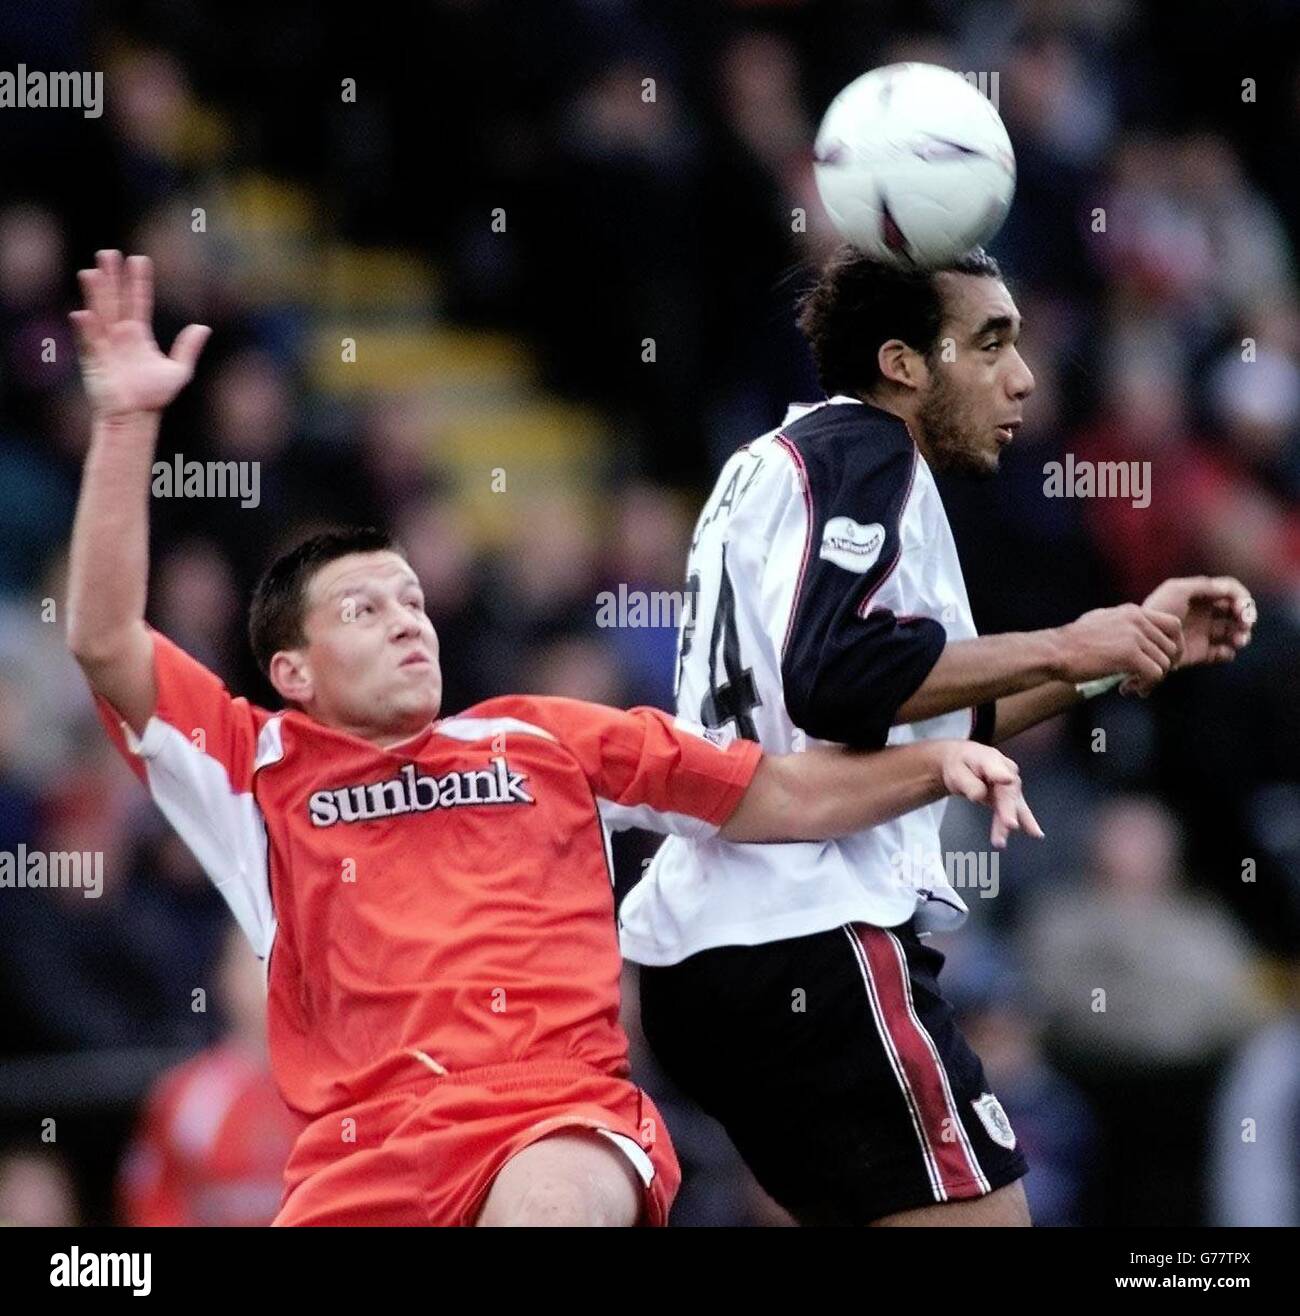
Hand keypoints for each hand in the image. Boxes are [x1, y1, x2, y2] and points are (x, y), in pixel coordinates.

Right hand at [69, 249, 209, 418]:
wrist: (136, 418)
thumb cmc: (155, 397)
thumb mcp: (179, 371)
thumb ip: (189, 348)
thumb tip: (204, 327)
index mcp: (138, 335)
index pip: (138, 302)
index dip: (139, 282)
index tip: (139, 260)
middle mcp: (119, 335)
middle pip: (115, 300)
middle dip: (112, 278)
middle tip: (108, 253)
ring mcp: (105, 345)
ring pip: (101, 314)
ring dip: (96, 294)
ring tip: (91, 272)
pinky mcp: (95, 361)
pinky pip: (90, 342)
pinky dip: (87, 329)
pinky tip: (83, 313)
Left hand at [940, 742, 1043, 849]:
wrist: (964, 762)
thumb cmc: (960, 765)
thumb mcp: (956, 771)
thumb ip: (969, 783)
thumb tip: (980, 796)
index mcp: (989, 759)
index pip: (996, 769)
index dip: (1001, 775)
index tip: (1007, 780)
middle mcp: (1006, 770)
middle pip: (1008, 792)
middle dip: (1008, 809)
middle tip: (1009, 824)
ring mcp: (1011, 784)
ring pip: (1013, 805)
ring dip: (1009, 822)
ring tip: (1001, 841)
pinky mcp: (1011, 797)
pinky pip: (1019, 811)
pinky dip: (1027, 822)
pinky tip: (1036, 833)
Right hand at [1052, 603, 1182, 694]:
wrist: (1054, 652)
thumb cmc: (1071, 643)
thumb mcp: (1100, 622)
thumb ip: (1122, 624)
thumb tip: (1135, 635)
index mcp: (1132, 611)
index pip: (1173, 624)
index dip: (1173, 646)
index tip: (1163, 662)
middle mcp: (1137, 620)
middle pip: (1172, 647)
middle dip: (1163, 667)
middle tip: (1144, 680)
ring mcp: (1134, 637)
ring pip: (1164, 663)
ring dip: (1152, 680)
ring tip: (1132, 687)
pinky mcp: (1129, 655)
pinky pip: (1155, 674)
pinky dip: (1146, 686)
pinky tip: (1127, 689)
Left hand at [1141, 576, 1255, 669]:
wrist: (1143, 639)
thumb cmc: (1158, 610)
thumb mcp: (1177, 590)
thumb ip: (1204, 585)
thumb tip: (1228, 589)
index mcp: (1201, 596)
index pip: (1231, 593)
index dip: (1242, 599)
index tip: (1242, 609)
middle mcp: (1204, 614)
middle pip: (1237, 613)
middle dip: (1246, 617)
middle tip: (1245, 624)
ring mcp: (1203, 633)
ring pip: (1234, 633)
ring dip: (1242, 636)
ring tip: (1238, 640)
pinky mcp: (1199, 653)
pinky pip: (1222, 653)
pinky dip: (1228, 652)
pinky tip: (1223, 651)